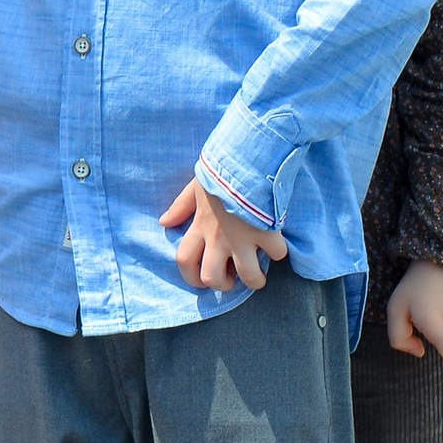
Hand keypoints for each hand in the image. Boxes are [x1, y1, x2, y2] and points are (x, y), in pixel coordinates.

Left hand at [161, 176, 288, 294]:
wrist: (247, 157)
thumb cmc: (221, 171)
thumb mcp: (196, 186)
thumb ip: (181, 206)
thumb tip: (164, 222)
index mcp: (200, 226)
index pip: (184, 261)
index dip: (191, 278)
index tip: (202, 280)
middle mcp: (218, 238)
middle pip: (212, 278)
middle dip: (223, 286)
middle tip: (233, 277)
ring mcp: (243, 238)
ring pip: (247, 276)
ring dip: (254, 281)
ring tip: (257, 275)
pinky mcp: (267, 232)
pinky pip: (276, 254)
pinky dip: (279, 253)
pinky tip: (276, 245)